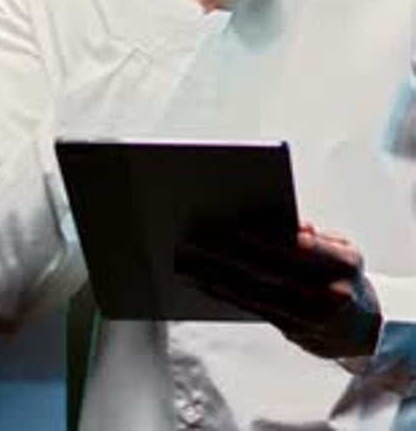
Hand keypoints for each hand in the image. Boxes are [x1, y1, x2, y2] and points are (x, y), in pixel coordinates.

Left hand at [175, 221, 380, 358]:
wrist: (364, 329)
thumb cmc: (346, 276)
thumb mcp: (344, 248)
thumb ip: (316, 234)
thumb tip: (295, 225)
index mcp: (343, 265)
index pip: (301, 248)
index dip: (269, 238)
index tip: (236, 223)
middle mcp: (328, 294)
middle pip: (270, 270)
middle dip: (231, 252)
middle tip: (198, 236)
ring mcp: (309, 316)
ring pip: (256, 293)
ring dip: (218, 275)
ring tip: (188, 258)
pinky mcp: (290, 329)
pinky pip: (252, 309)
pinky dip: (225, 294)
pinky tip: (202, 281)